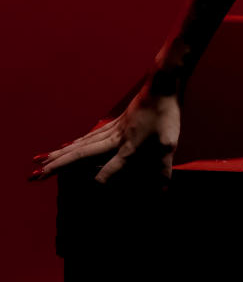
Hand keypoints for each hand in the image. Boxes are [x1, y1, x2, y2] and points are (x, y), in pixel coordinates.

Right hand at [29, 84, 181, 189]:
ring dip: (58, 156)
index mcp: (128, 148)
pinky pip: (86, 138)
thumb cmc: (166, 117)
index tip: (88, 193)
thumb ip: (162, 171)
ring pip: (78, 146)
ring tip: (38, 163)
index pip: (111, 169)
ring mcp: (110, 131)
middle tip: (35, 176)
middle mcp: (114, 140)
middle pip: (80, 155)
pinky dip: (71, 145)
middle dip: (57, 167)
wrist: (161, 86)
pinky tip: (61, 148)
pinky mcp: (110, 126)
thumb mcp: (168, 145)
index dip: (101, 181)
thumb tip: (162, 195)